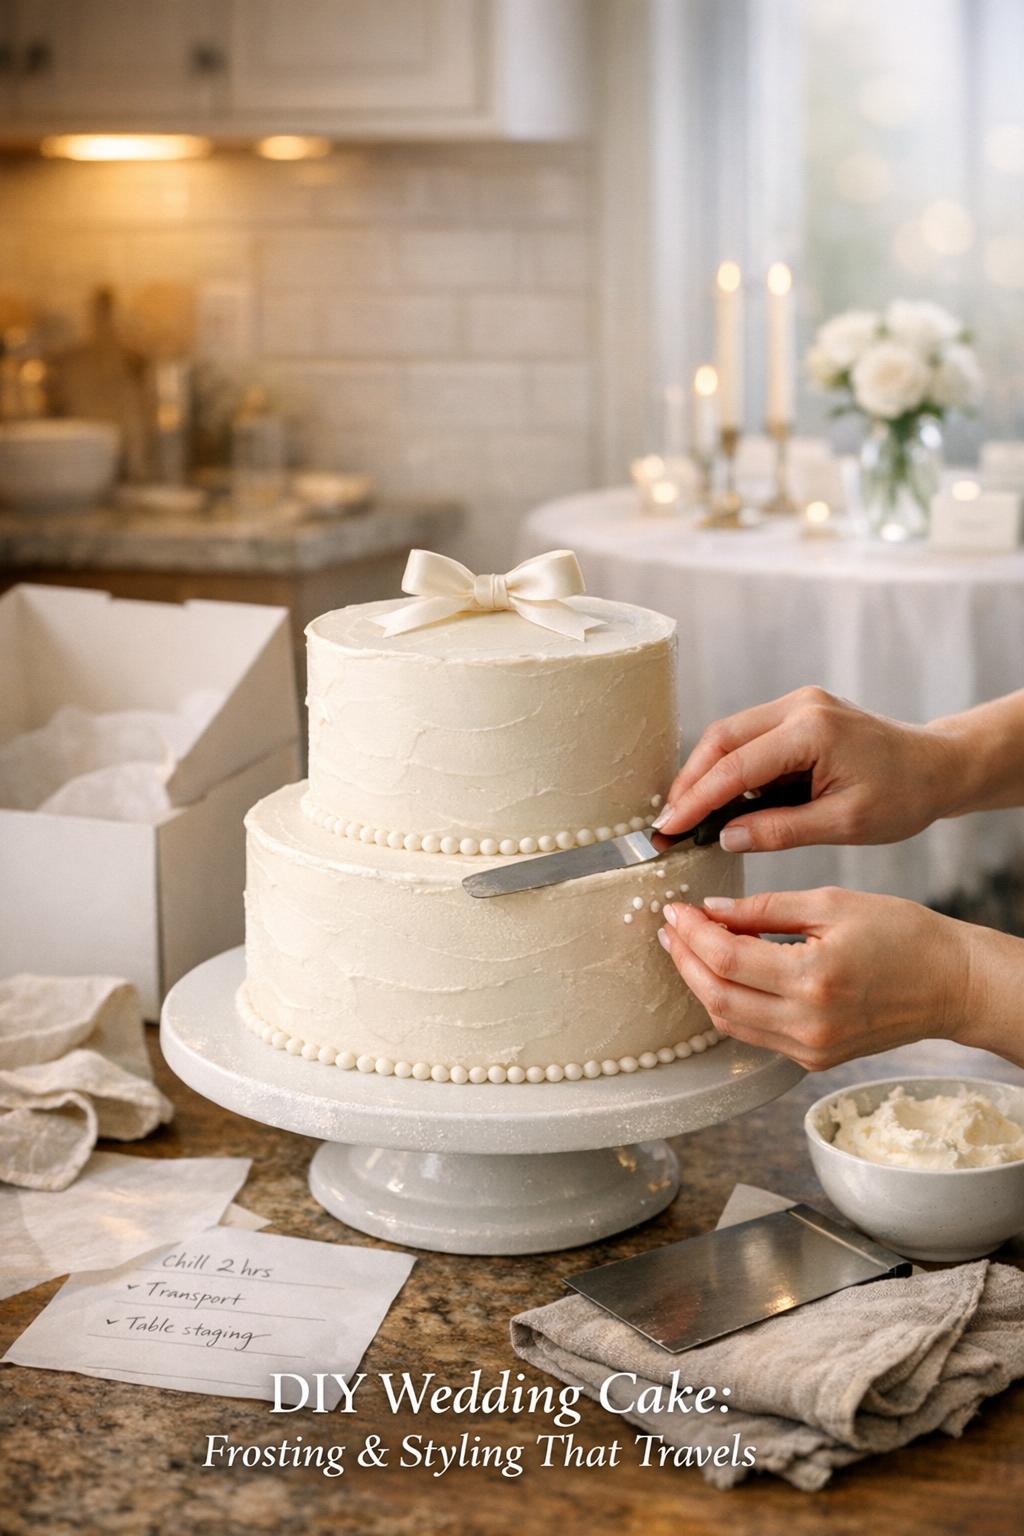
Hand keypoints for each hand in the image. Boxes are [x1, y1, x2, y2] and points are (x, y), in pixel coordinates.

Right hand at [654, 687, 959, 851]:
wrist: (938, 766)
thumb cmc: (902, 796)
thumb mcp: (843, 824)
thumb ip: (780, 829)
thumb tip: (725, 836)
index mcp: (812, 731)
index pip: (736, 766)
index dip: (696, 799)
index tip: (669, 828)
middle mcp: (799, 706)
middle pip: (721, 739)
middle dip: (689, 782)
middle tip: (667, 823)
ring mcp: (798, 704)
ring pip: (730, 734)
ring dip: (704, 773)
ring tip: (685, 815)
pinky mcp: (798, 713)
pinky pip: (749, 737)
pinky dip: (728, 767)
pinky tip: (717, 799)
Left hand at [657, 887, 971, 1069]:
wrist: (950, 985)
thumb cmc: (901, 935)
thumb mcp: (831, 904)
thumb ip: (764, 910)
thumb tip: (709, 911)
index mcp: (813, 979)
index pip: (726, 959)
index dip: (691, 933)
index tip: (674, 909)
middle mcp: (808, 1024)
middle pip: (716, 996)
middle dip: (684, 960)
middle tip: (670, 929)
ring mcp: (810, 1048)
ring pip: (728, 1021)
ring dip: (699, 984)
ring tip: (687, 948)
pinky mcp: (814, 1059)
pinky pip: (753, 1034)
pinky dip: (729, 1003)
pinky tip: (722, 974)